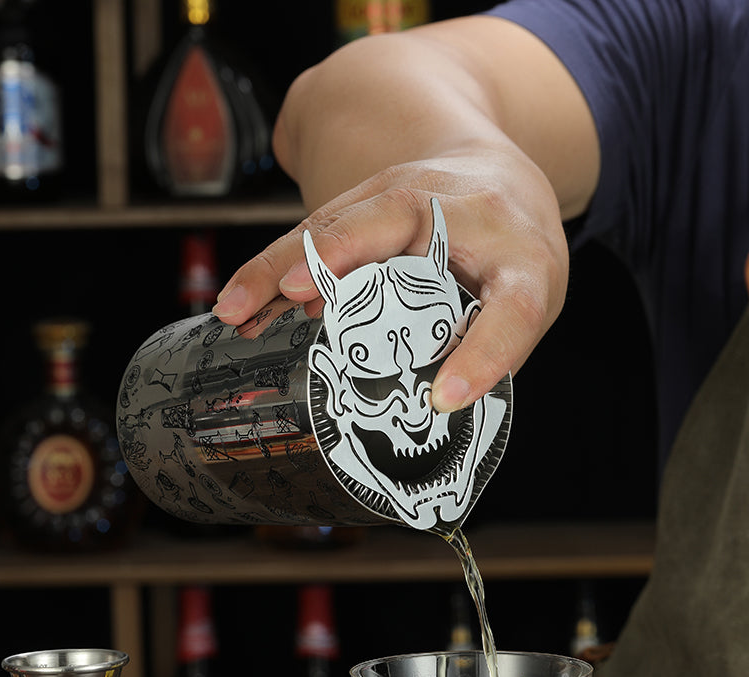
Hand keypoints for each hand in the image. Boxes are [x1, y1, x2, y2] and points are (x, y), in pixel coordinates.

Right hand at [212, 153, 568, 411]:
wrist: (508, 181)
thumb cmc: (516, 260)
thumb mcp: (524, 308)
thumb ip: (486, 353)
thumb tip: (425, 409)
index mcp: (523, 261)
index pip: (509, 310)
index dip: (480, 356)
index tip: (445, 398)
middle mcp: (465, 214)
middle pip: (395, 225)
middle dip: (340, 254)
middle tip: (295, 292)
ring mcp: (410, 196)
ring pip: (337, 224)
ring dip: (281, 264)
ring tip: (238, 310)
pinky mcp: (369, 201)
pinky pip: (316, 235)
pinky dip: (276, 271)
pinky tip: (242, 305)